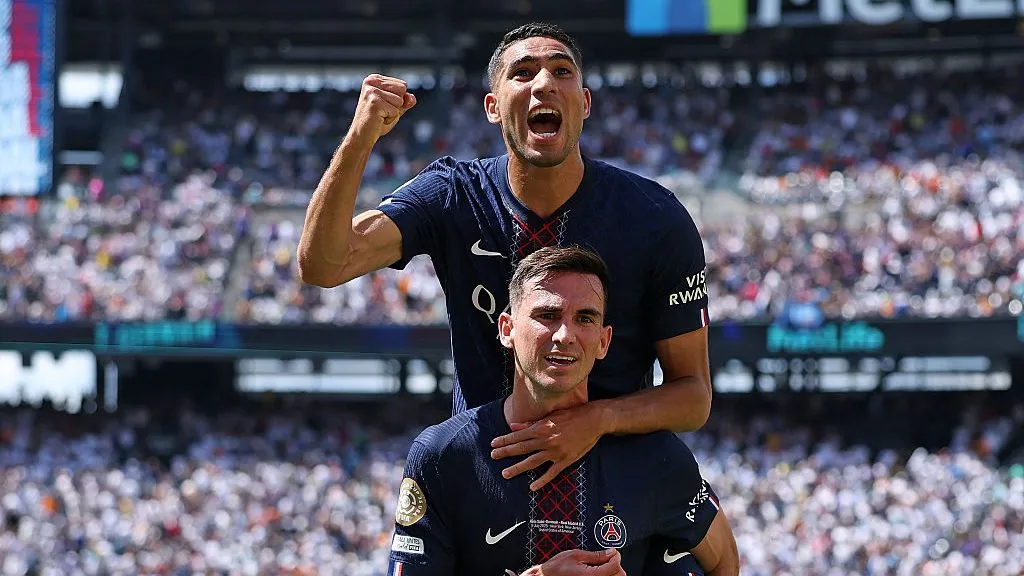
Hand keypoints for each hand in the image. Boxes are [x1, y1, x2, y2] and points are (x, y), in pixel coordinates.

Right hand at [346, 74, 416, 145]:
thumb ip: (406, 101)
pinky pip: (395, 111)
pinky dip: (390, 119)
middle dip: (397, 105)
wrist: (362, 136)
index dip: (398, 100)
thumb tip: (411, 98)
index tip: (383, 106)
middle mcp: (371, 81)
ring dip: (393, 112)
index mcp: (375, 79)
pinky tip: (378, 120)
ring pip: (400, 101)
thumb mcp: (395, 108)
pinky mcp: (374, 102)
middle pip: (402, 89)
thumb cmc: (378, 121)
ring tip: (379, 116)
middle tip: (381, 112)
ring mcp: (372, 91)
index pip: (402, 85)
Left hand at [491, 402, 608, 490]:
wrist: (594, 420)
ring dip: (517, 468)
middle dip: (505, 453)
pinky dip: (541, 481)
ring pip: (532, 462)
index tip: (493, 444)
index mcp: (542, 427)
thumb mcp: (551, 416)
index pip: (518, 435)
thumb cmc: (572, 415)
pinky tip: (532, 487)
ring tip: (505, 473)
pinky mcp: (566, 460)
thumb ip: (531, 423)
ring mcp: (556, 452)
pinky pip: (551, 473)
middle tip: (493, 457)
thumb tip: (513, 426)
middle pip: (521, 448)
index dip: (504, 440)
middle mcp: (546, 440)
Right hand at [523, 549, 625, 575]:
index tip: (612, 551)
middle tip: (607, 557)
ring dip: (612, 571)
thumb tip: (611, 552)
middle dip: (615, 564)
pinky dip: (606, 575)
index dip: (615, 555)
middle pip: (619, 575)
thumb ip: (596, 555)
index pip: (615, 566)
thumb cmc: (556, 569)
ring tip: (602, 565)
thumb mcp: (575, 555)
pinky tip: (598, 571)